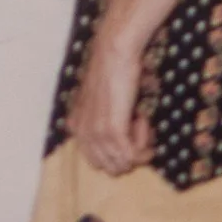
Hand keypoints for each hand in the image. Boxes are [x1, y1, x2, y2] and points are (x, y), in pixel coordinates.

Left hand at [66, 33, 155, 176]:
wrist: (113, 53)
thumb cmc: (112, 72)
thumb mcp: (100, 101)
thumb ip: (103, 120)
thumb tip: (123, 138)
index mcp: (77, 128)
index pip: (98, 161)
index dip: (120, 149)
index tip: (130, 126)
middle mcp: (82, 134)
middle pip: (112, 167)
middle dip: (131, 152)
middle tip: (138, 125)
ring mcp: (96, 134)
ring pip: (124, 165)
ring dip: (140, 146)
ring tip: (140, 119)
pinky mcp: (111, 131)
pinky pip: (133, 155)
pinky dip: (144, 143)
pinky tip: (142, 119)